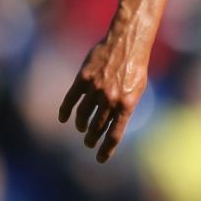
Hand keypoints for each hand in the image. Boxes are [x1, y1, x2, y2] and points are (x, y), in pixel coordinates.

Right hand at [59, 30, 149, 163]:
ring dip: (82, 126)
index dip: (106, 149)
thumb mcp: (137, 90)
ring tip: (82, 129)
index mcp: (127, 105)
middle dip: (92, 139)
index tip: (100, 159)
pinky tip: (63, 118)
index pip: (114, 135)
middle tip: (89, 143)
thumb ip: (125, 108)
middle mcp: (111, 99)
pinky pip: (71, 99)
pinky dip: (66, 110)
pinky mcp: (83, 78)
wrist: (127, 42)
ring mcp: (96, 89)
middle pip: (97, 128)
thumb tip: (113, 126)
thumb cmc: (135, 67)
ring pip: (83, 115)